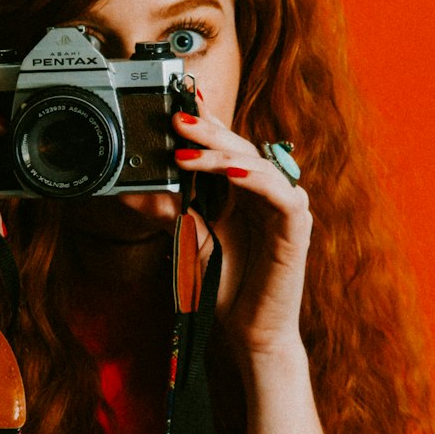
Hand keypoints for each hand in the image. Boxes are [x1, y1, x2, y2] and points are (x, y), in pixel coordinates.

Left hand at [172, 107, 311, 358]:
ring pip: (257, 164)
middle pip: (240, 148)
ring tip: (186, 149)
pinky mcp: (297, 226)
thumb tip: (137, 189)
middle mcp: (267, 193)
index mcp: (245, 192)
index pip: (226, 148)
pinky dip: (256, 179)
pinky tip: (232, 173)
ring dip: (221, 154)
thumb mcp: (190, 241)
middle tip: (175, 116)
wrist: (249, 333)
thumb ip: (172, 212)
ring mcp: (285, 207)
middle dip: (207, 130)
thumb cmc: (225, 288)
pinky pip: (280, 193)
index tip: (177, 100)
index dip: (206, 124)